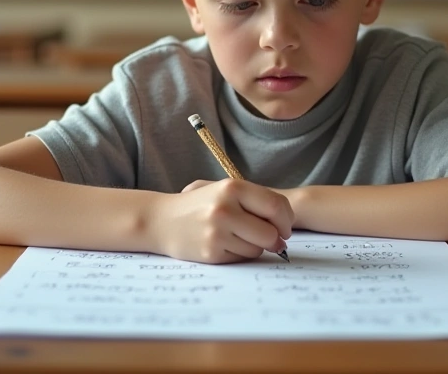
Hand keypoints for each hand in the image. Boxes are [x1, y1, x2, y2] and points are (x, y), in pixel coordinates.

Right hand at [150, 178, 292, 263]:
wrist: (161, 220)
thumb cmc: (199, 205)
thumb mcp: (224, 191)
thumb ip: (255, 202)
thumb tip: (285, 228)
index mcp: (232, 187)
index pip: (276, 206)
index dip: (286, 220)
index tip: (285, 227)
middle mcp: (225, 208)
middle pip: (270, 233)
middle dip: (275, 239)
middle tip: (271, 239)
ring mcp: (217, 232)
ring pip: (257, 248)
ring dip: (255, 247)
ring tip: (239, 238)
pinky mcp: (211, 252)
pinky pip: (241, 258)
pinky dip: (239, 254)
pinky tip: (225, 245)